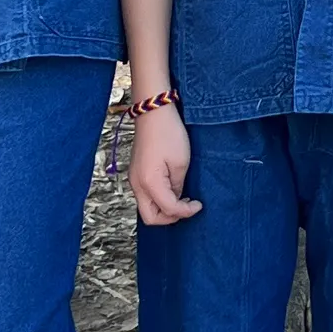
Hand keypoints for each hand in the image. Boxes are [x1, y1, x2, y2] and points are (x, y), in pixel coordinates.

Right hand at [129, 102, 199, 226]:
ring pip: (146, 207)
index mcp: (149, 183)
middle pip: (150, 217)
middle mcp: (137, 185)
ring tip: (182, 199)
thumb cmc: (169, 133)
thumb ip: (177, 186)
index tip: (198, 205)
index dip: (185, 212)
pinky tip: (172, 190)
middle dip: (170, 218)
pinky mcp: (135, 173)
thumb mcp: (181, 162)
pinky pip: (145, 196)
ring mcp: (133, 179)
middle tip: (187, 208)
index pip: (168, 209)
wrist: (153, 112)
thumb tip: (175, 198)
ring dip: (164, 209)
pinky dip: (158, 199)